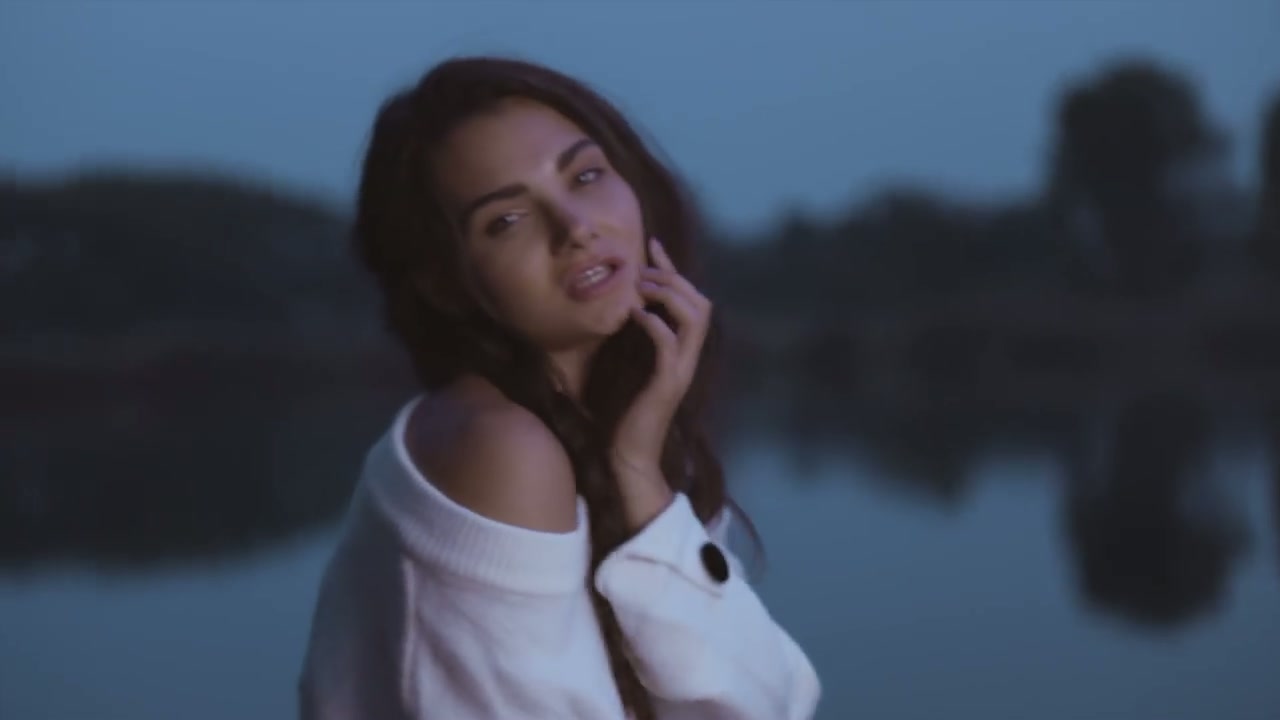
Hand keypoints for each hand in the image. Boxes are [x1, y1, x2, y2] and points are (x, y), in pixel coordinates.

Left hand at [611, 238, 712, 525]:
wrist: (625, 455)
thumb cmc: (621, 414)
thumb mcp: (623, 364)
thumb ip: (627, 338)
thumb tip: (612, 305)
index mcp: (678, 350)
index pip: (688, 300)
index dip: (673, 269)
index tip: (651, 244)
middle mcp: (686, 357)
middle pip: (700, 302)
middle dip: (673, 278)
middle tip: (643, 267)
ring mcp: (680, 370)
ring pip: (694, 318)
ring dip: (669, 294)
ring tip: (641, 286)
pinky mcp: (667, 384)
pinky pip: (669, 344)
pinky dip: (655, 323)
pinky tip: (635, 313)